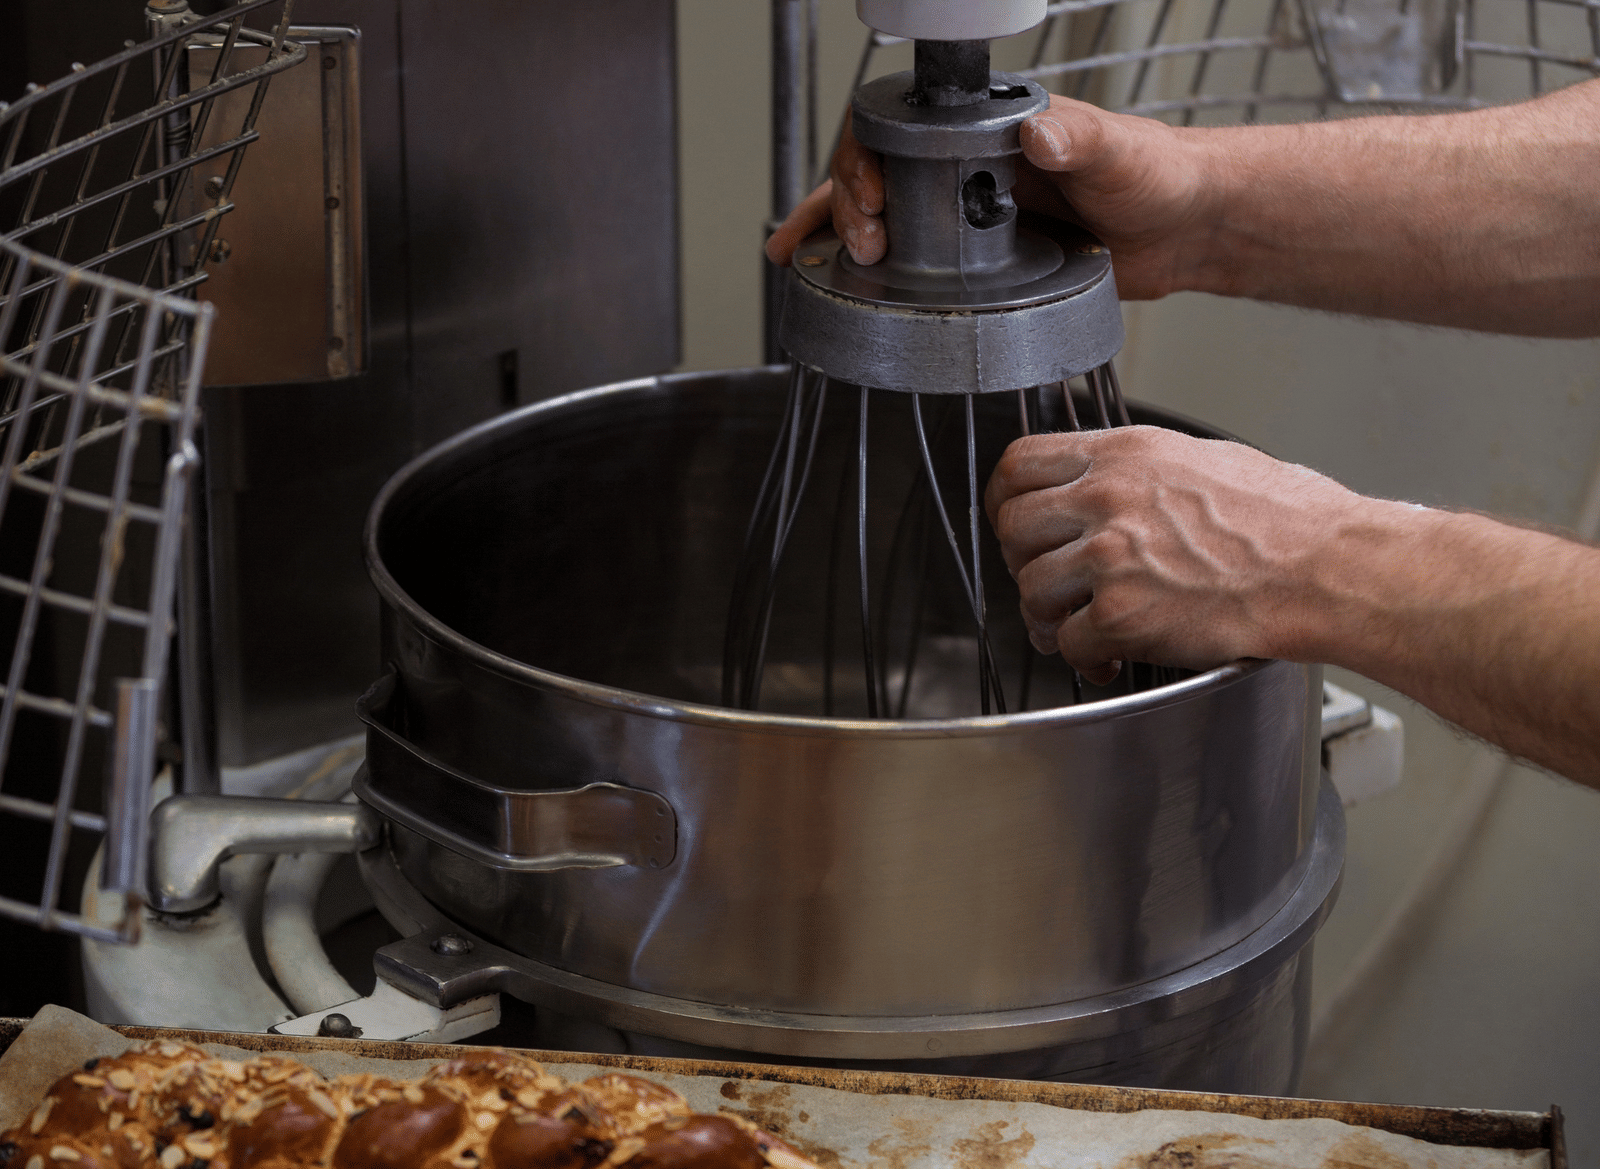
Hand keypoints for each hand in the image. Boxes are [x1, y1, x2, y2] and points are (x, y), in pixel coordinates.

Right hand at [765, 96, 1215, 299]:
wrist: (1186, 229)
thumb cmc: (1159, 175)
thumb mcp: (1120, 151)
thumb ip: (1081, 136)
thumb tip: (1039, 130)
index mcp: (990, 132)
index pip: (902, 131)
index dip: (869, 158)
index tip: (871, 198)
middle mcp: (969, 169)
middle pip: (878, 175)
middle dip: (842, 206)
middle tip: (851, 248)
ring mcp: (970, 215)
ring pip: (885, 218)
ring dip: (837, 238)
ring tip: (799, 262)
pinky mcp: (981, 261)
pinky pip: (916, 265)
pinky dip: (874, 277)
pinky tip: (843, 293)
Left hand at [984, 427, 1379, 681]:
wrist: (1326, 568)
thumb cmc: (1287, 519)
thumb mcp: (1201, 459)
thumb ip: (1138, 471)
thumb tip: (1105, 483)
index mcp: (1124, 454)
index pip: (1020, 463)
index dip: (1005, 498)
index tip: (1012, 519)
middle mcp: (1108, 499)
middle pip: (1013, 527)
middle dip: (1022, 561)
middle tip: (1047, 581)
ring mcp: (1111, 557)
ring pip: (1031, 588)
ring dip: (1049, 615)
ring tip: (1077, 626)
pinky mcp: (1123, 614)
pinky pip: (1068, 642)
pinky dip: (1084, 658)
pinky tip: (1110, 657)